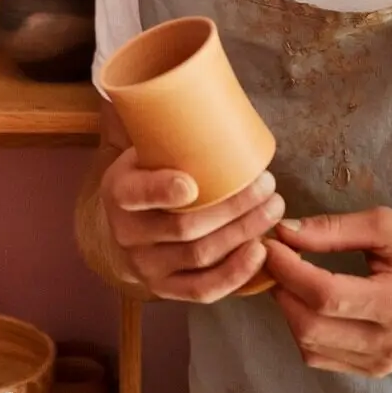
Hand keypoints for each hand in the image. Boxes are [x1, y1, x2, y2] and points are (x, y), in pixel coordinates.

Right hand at [99, 147, 284, 302]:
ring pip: (200, 256)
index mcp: (119, 192)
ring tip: (272, 209)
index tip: (193, 183)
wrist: (121, 229)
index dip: (163, 190)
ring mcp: (146, 268)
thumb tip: (216, 102)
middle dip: (232, 207)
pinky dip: (235, 273)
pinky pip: (203, 290)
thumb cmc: (146, 178)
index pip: (137, 194)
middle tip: (266, 185)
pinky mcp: (165, 291)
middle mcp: (128, 234)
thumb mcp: (143, 154)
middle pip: (184, 227)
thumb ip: (170, 138)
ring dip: (243, 233)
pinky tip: (260, 250)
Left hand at [264, 205, 391, 374]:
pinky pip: (324, 358)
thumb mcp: (387, 226)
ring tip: (290, 278)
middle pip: (311, 328)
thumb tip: (285, 233)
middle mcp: (388, 343)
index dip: (287, 270)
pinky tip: (308, 302)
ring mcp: (383, 363)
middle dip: (282, 291)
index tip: (269, 244)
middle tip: (274, 260)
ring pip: (311, 349)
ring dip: (290, 313)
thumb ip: (332, 230)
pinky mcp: (377, 370)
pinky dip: (306, 331)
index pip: (324, 295)